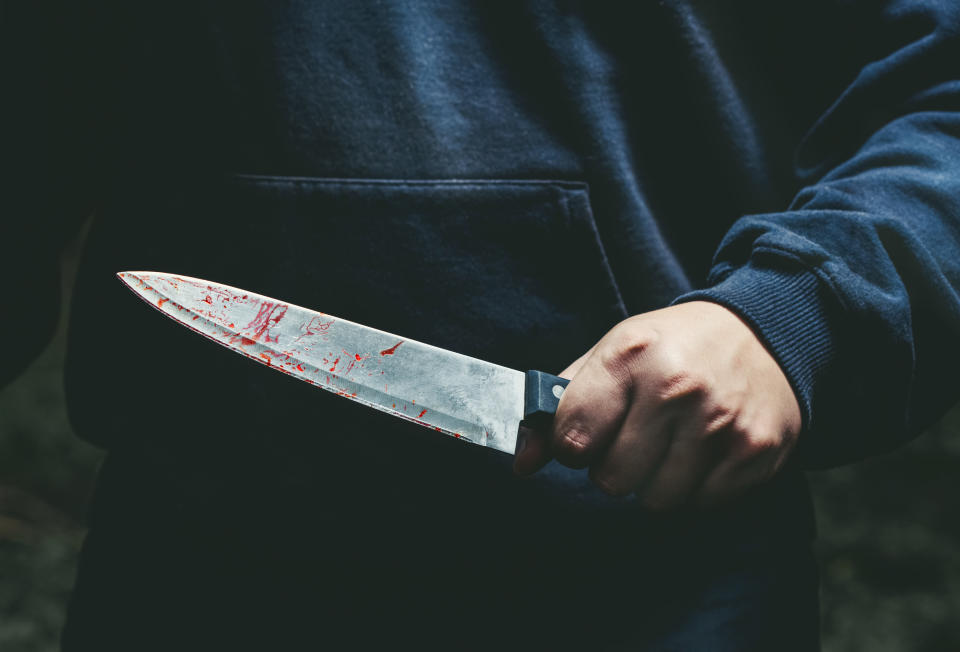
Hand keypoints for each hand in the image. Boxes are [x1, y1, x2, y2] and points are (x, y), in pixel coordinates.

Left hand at [514, 301, 801, 509]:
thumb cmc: (673, 347)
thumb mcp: (610, 355)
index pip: (573, 437)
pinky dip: (696, 487)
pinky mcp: (754, 450)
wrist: (763, 331)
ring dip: (655, 482)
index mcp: (629, 355)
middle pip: (612, 479)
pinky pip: (701, 503)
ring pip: (657, 499)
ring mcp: (719, 421)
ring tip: (670, 444)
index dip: (572, 445)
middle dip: (614, 468)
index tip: (585, 436)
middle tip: (633, 440)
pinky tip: (702, 450)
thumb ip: (559, 406)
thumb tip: (523, 463)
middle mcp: (675, 388)